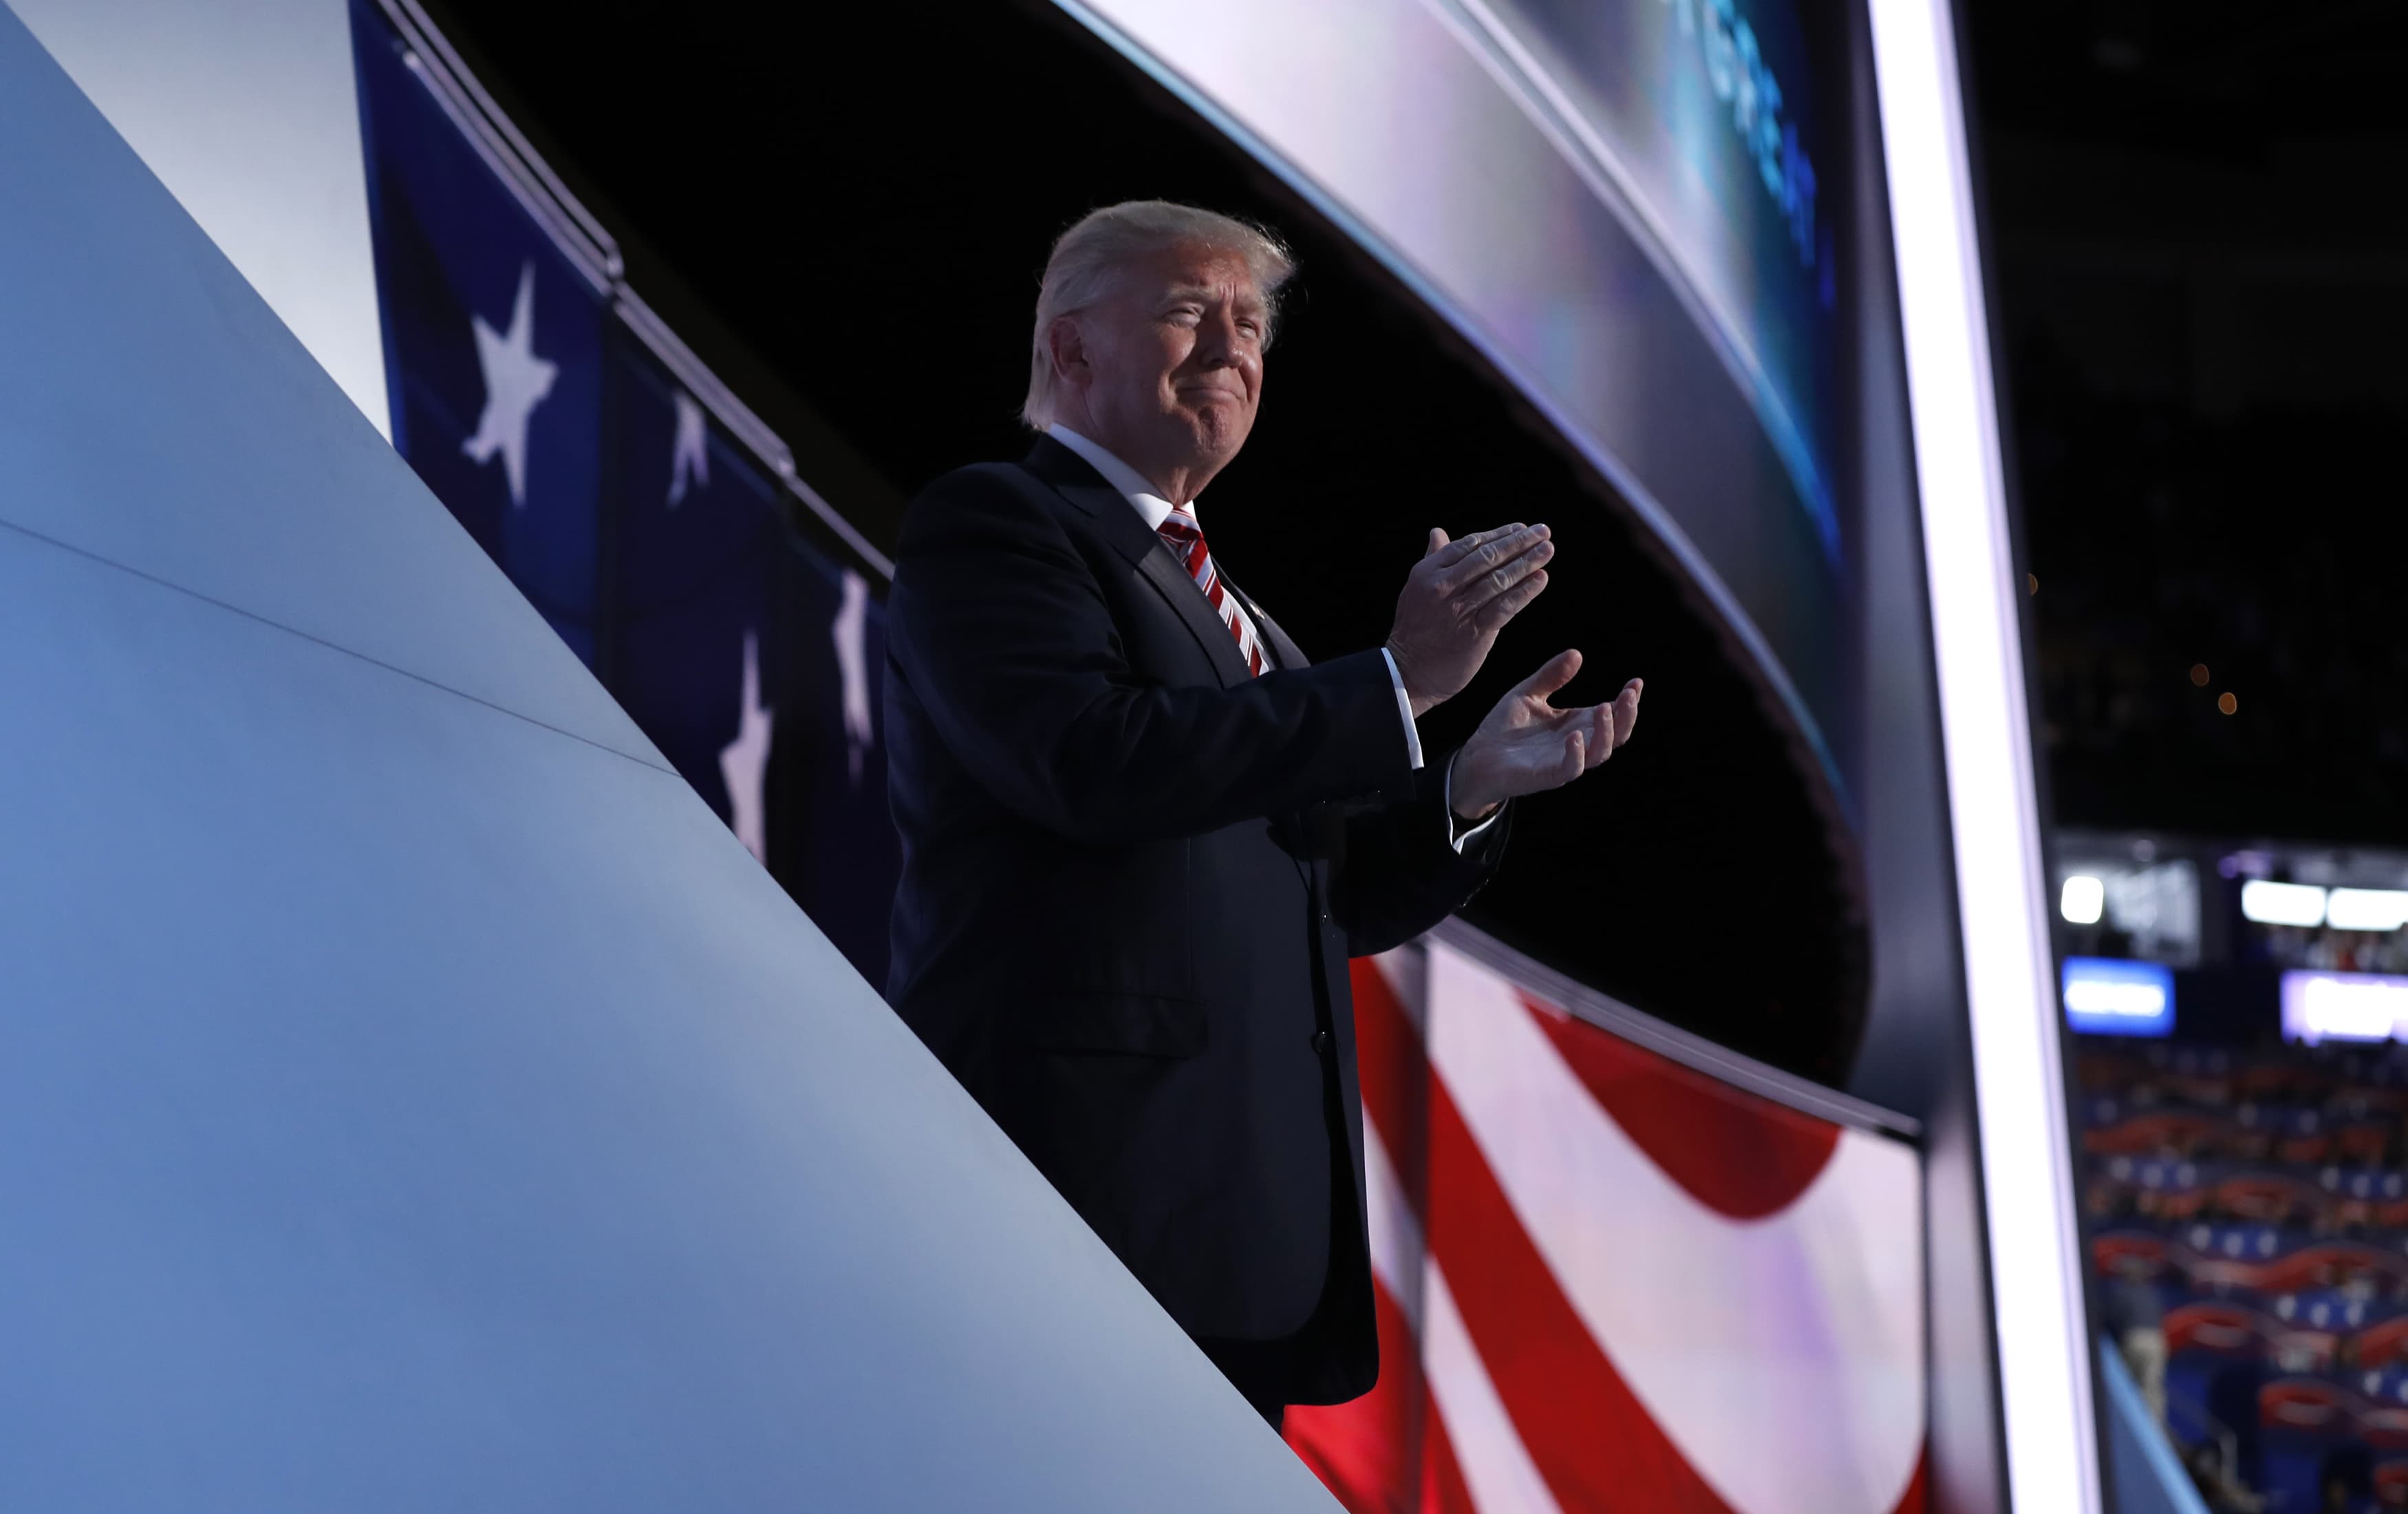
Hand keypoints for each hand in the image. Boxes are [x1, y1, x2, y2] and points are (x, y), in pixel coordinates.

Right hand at [1383, 523, 1553, 716]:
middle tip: (1543, 531)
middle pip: (1487, 558)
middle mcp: (1442, 587)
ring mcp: (1457, 609)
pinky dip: (1524, 592)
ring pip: (1498, 580)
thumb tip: (1438, 531)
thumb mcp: (1416, 588)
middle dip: (1519, 542)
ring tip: (1547, 550)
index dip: (1499, 534)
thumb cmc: (1415, 628)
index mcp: (1428, 571)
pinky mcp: (1472, 632)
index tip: (1521, 528)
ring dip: (1527, 563)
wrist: (1408, 672)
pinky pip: (1504, 607)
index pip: (1470, 544)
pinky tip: (1540, 579)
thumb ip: (1433, 559)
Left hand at [1449, 650, 1640, 819]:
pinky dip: (1576, 754)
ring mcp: (1563, 761)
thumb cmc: (1504, 729)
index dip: (1627, 700)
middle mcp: (1576, 744)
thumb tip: (1577, 653)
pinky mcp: (1546, 777)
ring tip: (1603, 708)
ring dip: (1606, 732)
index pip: (1612, 714)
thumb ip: (1551, 676)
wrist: (1476, 757)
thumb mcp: (1527, 694)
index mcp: (1576, 724)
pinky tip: (1575, 735)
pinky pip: (1570, 769)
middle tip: (1629, 694)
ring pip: (1599, 753)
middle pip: (1616, 735)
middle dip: (1626, 715)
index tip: (1636, 682)